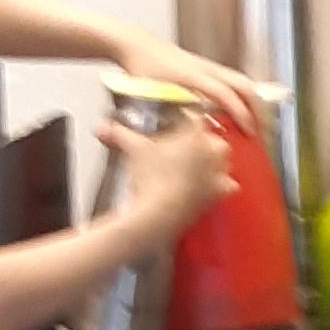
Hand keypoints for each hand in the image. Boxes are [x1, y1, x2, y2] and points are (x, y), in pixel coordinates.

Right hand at [107, 111, 231, 258]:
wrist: (159, 213)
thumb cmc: (150, 178)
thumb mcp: (133, 151)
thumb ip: (119, 134)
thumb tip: (102, 128)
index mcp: (195, 135)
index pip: (194, 117)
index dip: (184, 117)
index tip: (176, 120)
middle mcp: (212, 151)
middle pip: (213, 137)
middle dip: (202, 139)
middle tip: (185, 143)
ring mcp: (218, 173)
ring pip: (224, 160)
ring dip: (214, 160)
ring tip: (199, 162)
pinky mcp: (219, 193)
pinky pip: (228, 185)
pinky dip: (222, 184)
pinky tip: (212, 184)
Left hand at [116, 30, 275, 133]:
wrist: (135, 45)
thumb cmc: (141, 69)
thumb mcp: (151, 96)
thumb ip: (168, 115)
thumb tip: (186, 136)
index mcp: (193, 77)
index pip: (225, 94)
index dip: (240, 113)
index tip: (249, 131)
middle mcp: (205, 68)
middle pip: (243, 84)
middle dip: (257, 107)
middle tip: (261, 129)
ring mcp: (207, 65)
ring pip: (240, 80)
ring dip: (251, 100)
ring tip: (255, 121)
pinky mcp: (206, 65)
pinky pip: (232, 79)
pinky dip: (241, 94)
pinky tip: (239, 108)